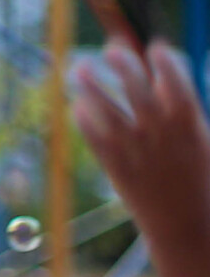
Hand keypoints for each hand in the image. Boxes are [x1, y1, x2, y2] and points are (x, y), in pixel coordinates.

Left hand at [70, 40, 209, 237]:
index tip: (156, 49)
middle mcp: (159, 131)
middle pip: (134, 84)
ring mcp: (134, 147)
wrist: (186, 228)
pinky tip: (78, 105)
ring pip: (103, 104)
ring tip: (80, 68)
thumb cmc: (199, 181)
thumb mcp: (202, 142)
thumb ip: (184, 110)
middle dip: (122, 60)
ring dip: (89, 82)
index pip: (174, 77)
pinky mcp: (113, 165)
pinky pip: (91, 132)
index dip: (163, 59)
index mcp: (190, 123)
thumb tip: (161, 77)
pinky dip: (83, 115)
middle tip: (111, 49)